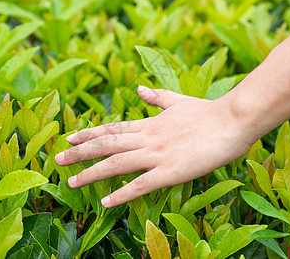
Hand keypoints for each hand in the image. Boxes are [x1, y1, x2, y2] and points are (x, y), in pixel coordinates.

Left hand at [55, 86, 255, 207]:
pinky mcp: (170, 172)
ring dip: (91, 173)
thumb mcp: (177, 100)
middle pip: (106, 145)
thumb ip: (156, 96)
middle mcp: (146, 138)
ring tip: (71, 181)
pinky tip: (105, 202)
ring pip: (116, 164)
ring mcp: (156, 155)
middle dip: (79, 152)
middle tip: (58, 159)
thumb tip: (139, 88)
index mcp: (149, 123)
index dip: (89, 133)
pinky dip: (121, 194)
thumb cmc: (208, 112)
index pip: (112, 128)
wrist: (231, 120)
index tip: (69, 137)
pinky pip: (140, 185)